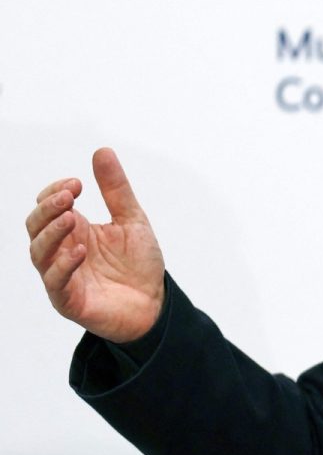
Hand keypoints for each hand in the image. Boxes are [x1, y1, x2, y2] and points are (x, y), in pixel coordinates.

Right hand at [25, 148, 164, 342]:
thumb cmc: (138, 264)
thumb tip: (102, 151)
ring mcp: (62, 276)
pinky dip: (64, 265)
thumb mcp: (131, 219)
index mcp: (74, 230)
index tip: (77, 183)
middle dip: (48, 209)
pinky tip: (79, 250)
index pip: (48, 207)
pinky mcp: (69, 300)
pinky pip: (56, 282)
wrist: (155, 303)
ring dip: (52, 233)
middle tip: (69, 196)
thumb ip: (116, 189)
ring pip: (39, 253)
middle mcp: (62, 251)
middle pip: (35, 227)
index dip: (55, 192)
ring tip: (71, 217)